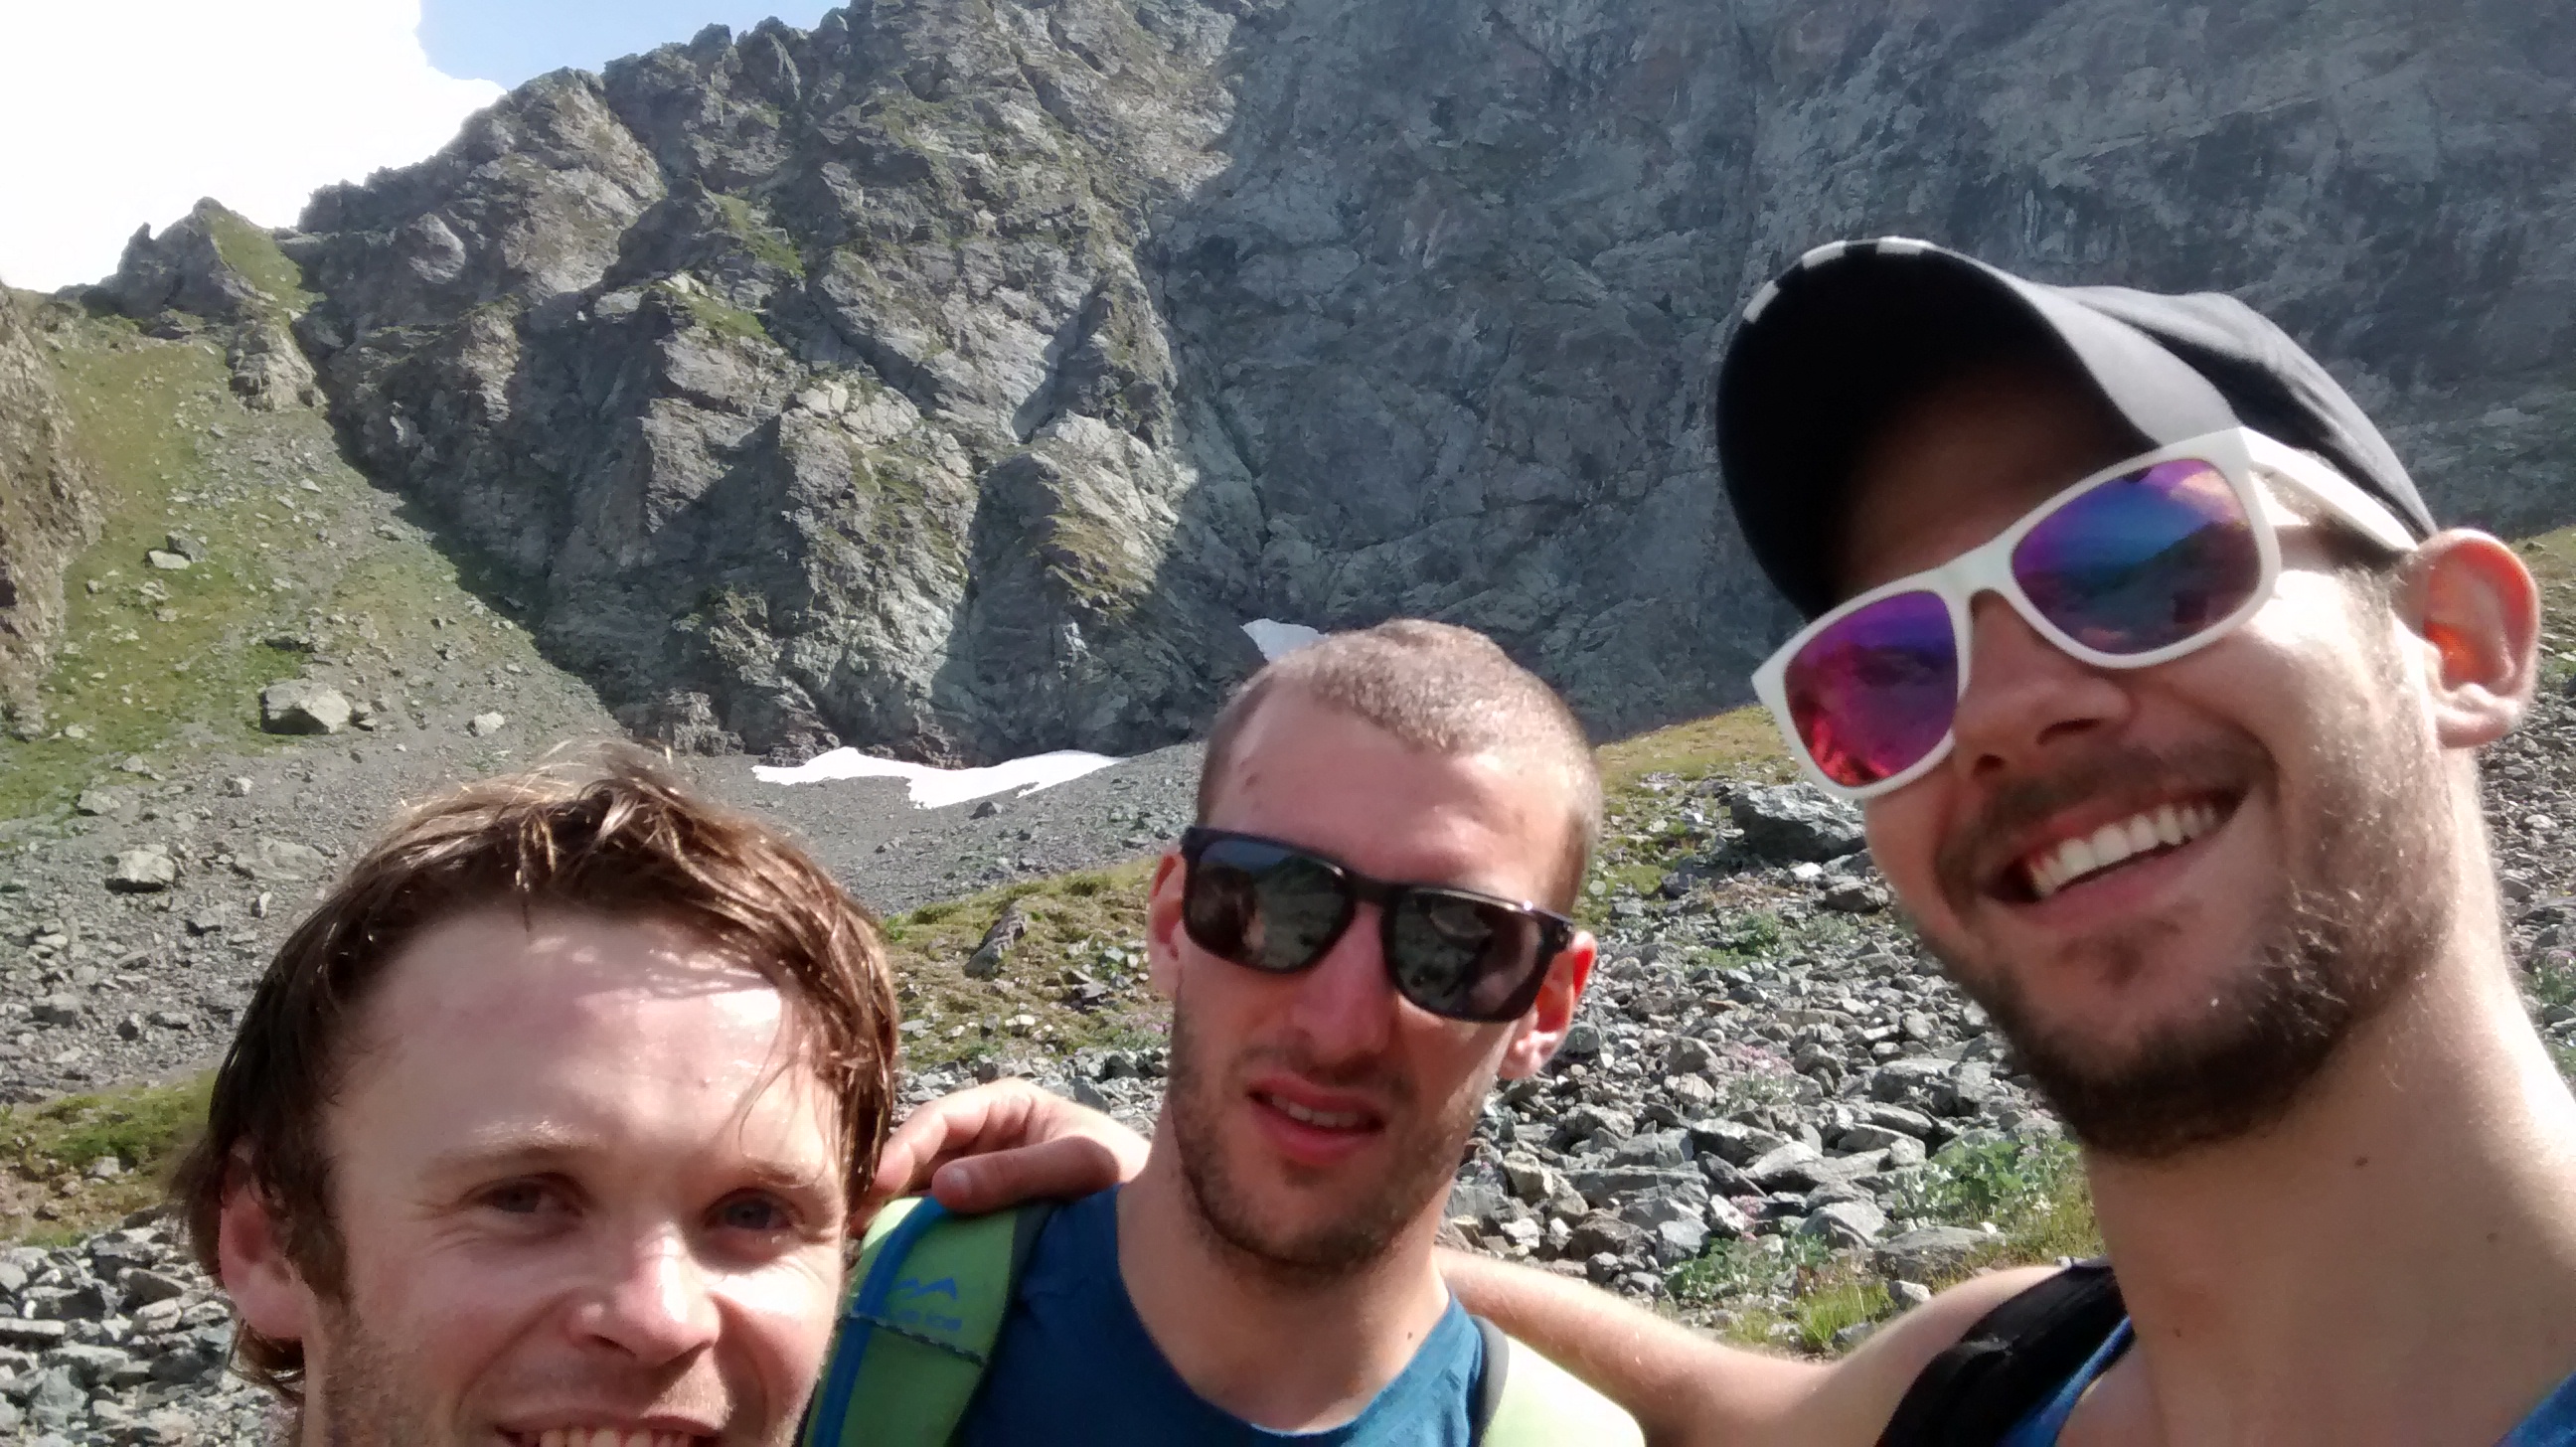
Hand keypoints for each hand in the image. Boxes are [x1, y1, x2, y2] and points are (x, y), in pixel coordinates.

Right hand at [863, 1078, 1150, 1217]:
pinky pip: (937, 1222)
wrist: (1156, 1219)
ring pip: (921, 1190)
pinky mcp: (978, 1217)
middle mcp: (984, 1138)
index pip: (943, 1118)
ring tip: (859, 1242)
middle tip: (851, 1219)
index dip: (906, 1146)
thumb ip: (1017, 1173)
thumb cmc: (1124, 1174)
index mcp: (1005, 1106)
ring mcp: (978, 1178)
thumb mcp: (1079, 1165)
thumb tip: (942, 1188)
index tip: (878, 1182)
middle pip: (922, 1155)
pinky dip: (913, 1237)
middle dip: (886, 1183)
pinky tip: (889, 1258)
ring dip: (892, 1214)